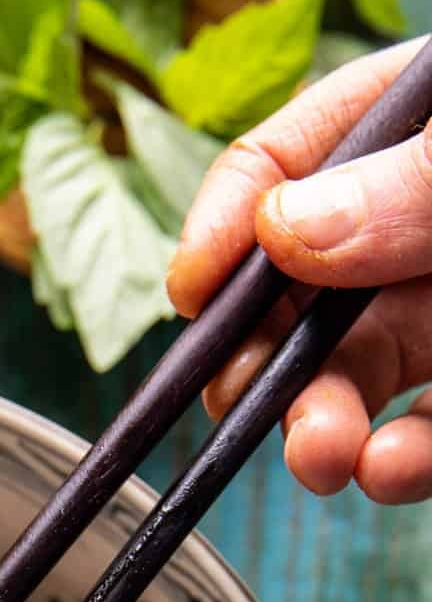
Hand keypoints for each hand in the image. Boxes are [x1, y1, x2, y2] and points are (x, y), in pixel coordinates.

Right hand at [167, 36, 431, 503]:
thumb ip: (409, 185)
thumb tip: (283, 233)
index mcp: (403, 134)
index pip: (279, 169)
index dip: (222, 232)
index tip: (193, 295)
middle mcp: (409, 231)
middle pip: (295, 297)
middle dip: (255, 360)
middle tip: (240, 399)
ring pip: (347, 377)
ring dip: (314, 428)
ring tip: (319, 456)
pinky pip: (421, 436)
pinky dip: (397, 465)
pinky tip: (388, 468)